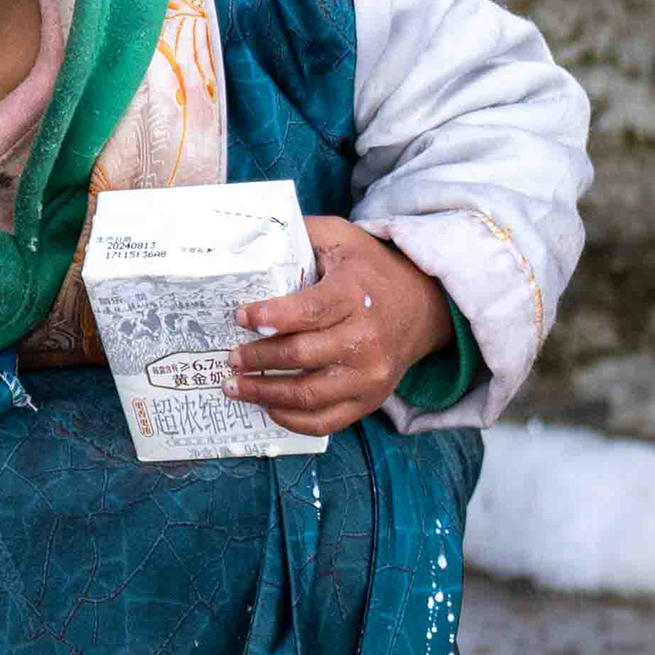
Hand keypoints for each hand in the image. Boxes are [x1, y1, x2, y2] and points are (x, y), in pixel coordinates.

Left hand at [232, 217, 453, 434]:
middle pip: (301, 355)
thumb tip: (254, 235)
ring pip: (308, 394)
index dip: (268, 317)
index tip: (239, 317)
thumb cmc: (370, 271)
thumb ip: (302, 232)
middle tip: (231, 357)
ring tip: (235, 386)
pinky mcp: (370, 400)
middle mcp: (365, 339)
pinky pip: (327, 421)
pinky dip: (292, 420)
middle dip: (257, 358)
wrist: (422, 308)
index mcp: (355, 296)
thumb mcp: (341, 237)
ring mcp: (369, 375)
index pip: (307, 312)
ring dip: (264, 393)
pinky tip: (268, 407)